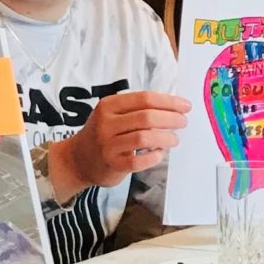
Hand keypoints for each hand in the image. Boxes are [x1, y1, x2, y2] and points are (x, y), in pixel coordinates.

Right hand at [60, 90, 191, 191]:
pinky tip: (160, 153)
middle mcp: (106, 123)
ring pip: (144, 137)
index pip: (144, 98)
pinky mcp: (112, 164)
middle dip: (171, 118)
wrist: (78, 159)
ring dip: (165, 138)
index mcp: (109, 105)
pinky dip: (154, 156)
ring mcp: (108, 145)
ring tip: (174, 139)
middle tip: (183, 122)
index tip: (185, 106)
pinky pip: (139, 161)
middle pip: (146, 117)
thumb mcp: (113, 114)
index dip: (169, 101)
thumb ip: (137, 109)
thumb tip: (174, 106)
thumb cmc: (103, 134)